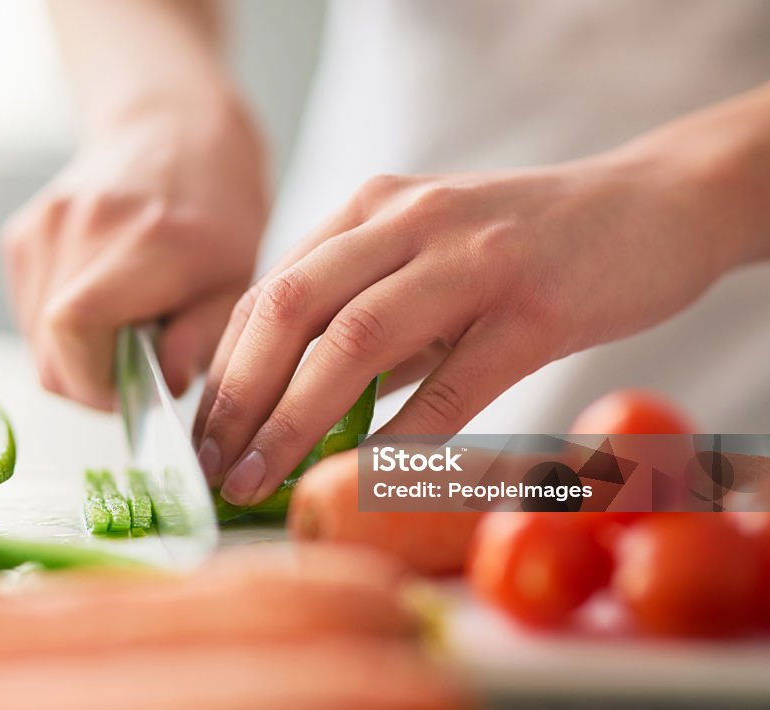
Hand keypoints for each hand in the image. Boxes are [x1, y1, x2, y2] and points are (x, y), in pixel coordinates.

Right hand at [1, 102, 267, 408]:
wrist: (175, 133)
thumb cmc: (217, 210)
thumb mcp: (237, 281)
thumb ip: (202, 339)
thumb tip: (163, 385)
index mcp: (145, 243)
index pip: (74, 331)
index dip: (96, 383)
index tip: (135, 391)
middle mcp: (82, 229)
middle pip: (49, 352)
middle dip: (91, 381)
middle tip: (135, 367)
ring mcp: (43, 228)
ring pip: (34, 339)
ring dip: (75, 355)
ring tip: (123, 326)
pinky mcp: (21, 234)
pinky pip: (27, 312)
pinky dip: (59, 327)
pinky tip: (101, 302)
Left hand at [194, 151, 745, 505]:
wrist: (651, 206)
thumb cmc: (527, 244)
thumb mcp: (427, 257)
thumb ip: (366, 312)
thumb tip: (295, 402)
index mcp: (372, 208)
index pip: (270, 291)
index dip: (226, 367)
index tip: (203, 433)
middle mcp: (409, 220)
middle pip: (292, 309)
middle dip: (239, 396)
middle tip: (216, 466)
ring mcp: (473, 259)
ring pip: (356, 342)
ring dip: (296, 420)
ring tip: (260, 478)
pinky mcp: (534, 307)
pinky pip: (450, 386)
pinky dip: (399, 440)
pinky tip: (363, 482)